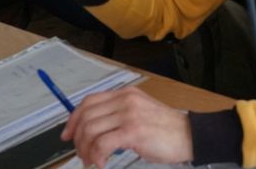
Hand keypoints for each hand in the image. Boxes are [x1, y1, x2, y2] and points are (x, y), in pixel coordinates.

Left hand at [63, 87, 191, 168]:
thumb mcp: (139, 113)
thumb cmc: (165, 129)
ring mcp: (129, 114)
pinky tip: (102, 164)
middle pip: (86, 117)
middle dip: (77, 140)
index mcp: (126, 94)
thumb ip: (118, 115)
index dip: (73, 119)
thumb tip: (90, 129)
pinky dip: (97, 157)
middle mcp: (126, 100)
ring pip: (90, 131)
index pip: (89, 102)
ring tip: (92, 162)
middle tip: (82, 155)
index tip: (67, 135)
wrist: (188, 135)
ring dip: (86, 151)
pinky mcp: (133, 131)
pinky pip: (102, 144)